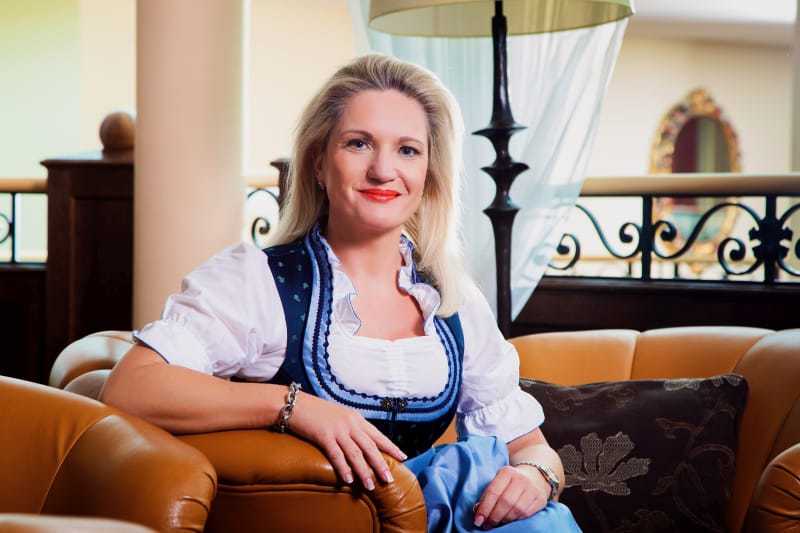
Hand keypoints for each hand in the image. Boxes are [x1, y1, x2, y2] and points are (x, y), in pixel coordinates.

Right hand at [287, 391, 406, 489]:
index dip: (391, 447)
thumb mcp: (339, 416)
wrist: (295, 404)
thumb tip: (362, 443)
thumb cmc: (316, 412)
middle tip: (390, 480)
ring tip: (370, 486)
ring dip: (364, 471)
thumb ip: (351, 427)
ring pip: (356, 453)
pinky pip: (337, 454)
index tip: (403, 457)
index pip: (377, 435)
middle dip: (381, 464)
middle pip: (370, 446)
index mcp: (356, 418)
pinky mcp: (324, 435)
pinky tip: (349, 480)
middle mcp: (350, 423)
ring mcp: (338, 429)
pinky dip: (344, 468)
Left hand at [472, 465, 549, 527]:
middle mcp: (521, 479)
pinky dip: (515, 520)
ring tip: (496, 524)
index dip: (485, 508)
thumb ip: (489, 494)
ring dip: (504, 520)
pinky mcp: (541, 499)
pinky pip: (526, 514)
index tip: (478, 520)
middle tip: (486, 525)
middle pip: (505, 502)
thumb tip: (478, 511)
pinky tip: (509, 521)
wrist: (534, 476)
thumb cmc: (510, 481)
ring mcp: (533, 489)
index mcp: (507, 472)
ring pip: (517, 510)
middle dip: (494, 517)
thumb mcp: (499, 480)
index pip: (493, 492)